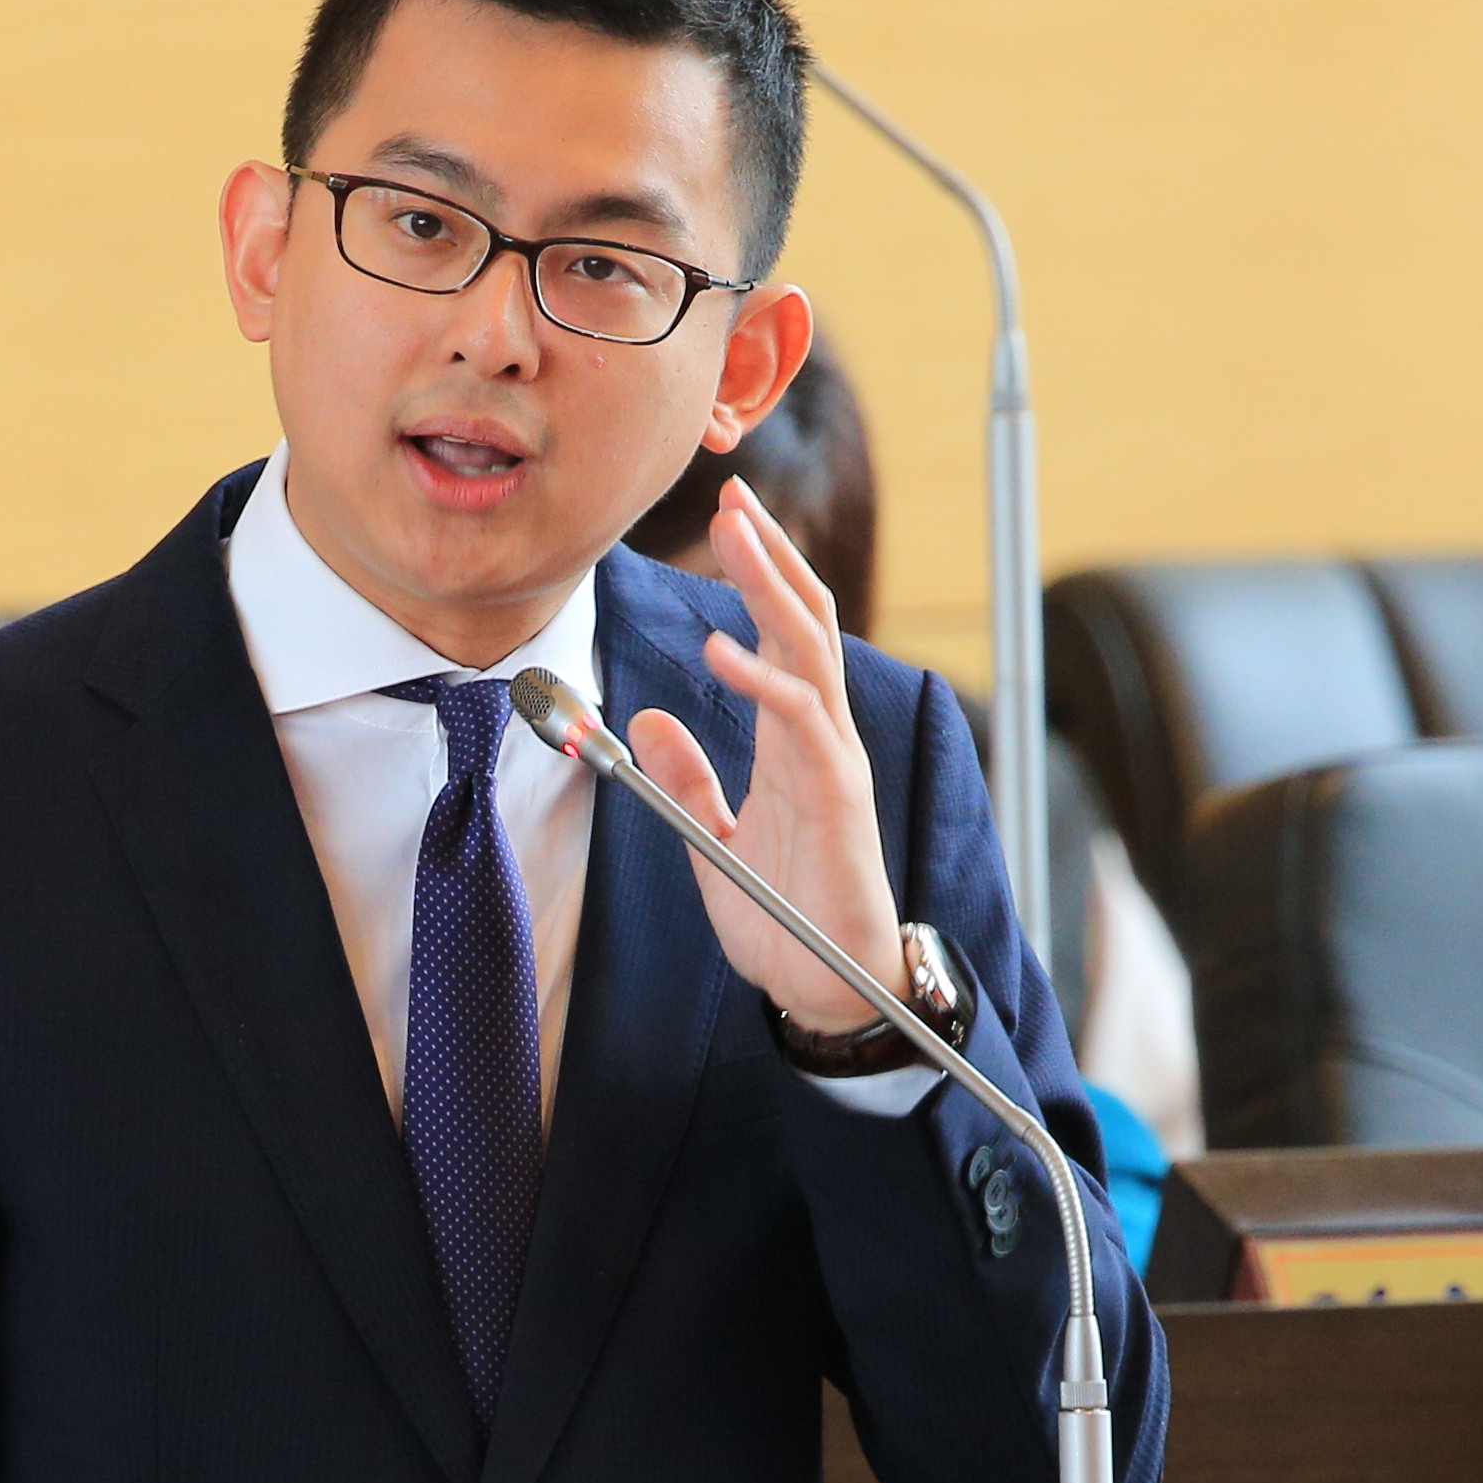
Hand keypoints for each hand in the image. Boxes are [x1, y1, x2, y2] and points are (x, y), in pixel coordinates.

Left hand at [616, 479, 907, 1041]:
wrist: (826, 989)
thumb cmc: (784, 917)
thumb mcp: (713, 838)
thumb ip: (687, 777)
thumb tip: (646, 716)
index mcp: (791, 742)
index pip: (780, 635)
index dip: (758, 574)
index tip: (728, 518)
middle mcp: (820, 737)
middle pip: (803, 622)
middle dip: (769, 555)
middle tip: (736, 493)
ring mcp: (832, 761)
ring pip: (808, 651)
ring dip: (770, 589)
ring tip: (736, 536)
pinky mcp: (836, 795)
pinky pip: (799, 721)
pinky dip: (761, 679)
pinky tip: (720, 648)